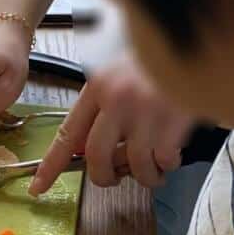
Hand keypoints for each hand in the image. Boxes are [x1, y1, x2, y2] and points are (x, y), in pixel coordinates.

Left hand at [29, 60, 191, 194]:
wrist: (194, 47)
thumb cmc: (156, 67)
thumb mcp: (119, 78)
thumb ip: (100, 111)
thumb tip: (83, 151)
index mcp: (98, 87)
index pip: (68, 133)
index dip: (51, 165)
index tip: (38, 187)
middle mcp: (117, 97)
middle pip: (96, 155)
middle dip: (104, 177)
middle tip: (115, 178)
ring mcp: (146, 109)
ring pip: (133, 164)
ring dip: (143, 176)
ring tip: (152, 171)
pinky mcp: (174, 119)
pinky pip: (162, 160)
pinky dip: (166, 166)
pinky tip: (170, 156)